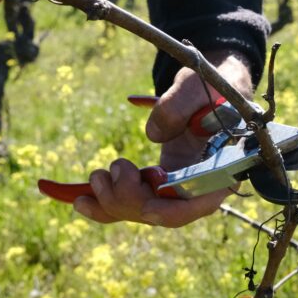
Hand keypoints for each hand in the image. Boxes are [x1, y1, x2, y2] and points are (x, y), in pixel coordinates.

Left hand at [74, 51, 254, 227]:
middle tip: (111, 169)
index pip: (200, 203)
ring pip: (141, 212)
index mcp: (220, 169)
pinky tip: (77, 199)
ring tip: (97, 175)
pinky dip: (103, 203)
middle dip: (129, 199)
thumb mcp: (198, 85)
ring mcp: (175, 190)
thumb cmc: (211, 86)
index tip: (147, 208)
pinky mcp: (155, 185)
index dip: (173, 211)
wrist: (208, 89)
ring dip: (112, 200)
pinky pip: (129, 202)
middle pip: (163, 211)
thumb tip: (152, 134)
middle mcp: (198, 187)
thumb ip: (180, 104)